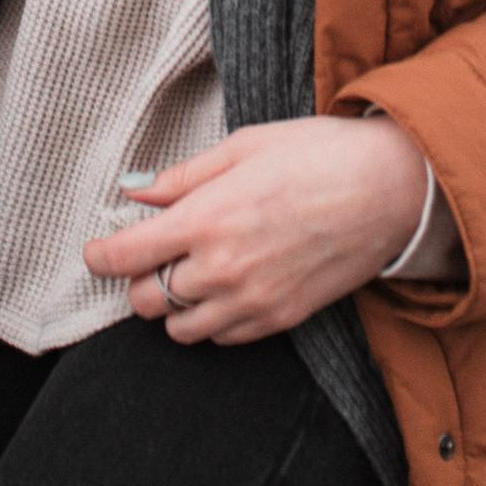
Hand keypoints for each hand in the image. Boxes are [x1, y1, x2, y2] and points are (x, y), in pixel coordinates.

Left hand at [83, 117, 429, 344]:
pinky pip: (222, 338)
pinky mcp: (279, 321)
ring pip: (179, 329)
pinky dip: (211, 320)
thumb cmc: (318, 154)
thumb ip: (183, 177)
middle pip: (146, 301)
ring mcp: (251, 302)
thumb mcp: (244, 147)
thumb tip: (135, 190)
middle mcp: (221, 269)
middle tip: (154, 253)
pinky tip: (226, 287)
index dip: (100, 256)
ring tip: (192, 272)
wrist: (389, 189)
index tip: (97, 250)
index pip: (126, 256)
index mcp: (206, 218)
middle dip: (140, 278)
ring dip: (174, 304)